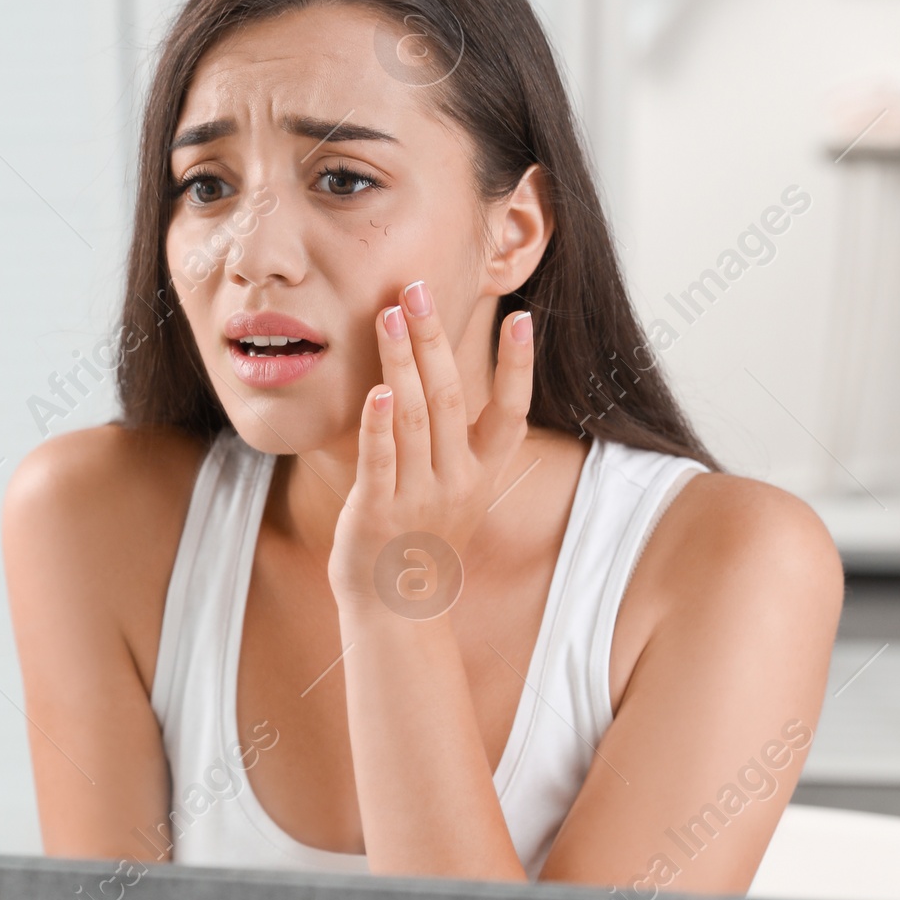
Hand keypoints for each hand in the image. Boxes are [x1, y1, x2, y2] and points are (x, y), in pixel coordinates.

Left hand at [327, 281, 533, 612]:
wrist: (396, 609)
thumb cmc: (419, 539)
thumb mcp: (454, 490)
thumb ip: (454, 439)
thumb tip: (443, 372)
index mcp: (480, 475)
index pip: (510, 414)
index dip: (517, 368)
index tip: (522, 318)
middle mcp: (456, 484)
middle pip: (450, 399)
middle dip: (434, 340)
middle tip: (418, 289)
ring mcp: (417, 500)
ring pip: (414, 420)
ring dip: (401, 363)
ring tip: (389, 316)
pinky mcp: (376, 514)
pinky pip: (380, 462)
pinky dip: (378, 426)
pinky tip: (378, 390)